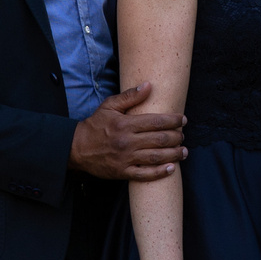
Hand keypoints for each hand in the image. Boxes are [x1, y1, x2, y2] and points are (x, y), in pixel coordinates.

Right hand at [72, 82, 186, 179]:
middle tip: (183, 136)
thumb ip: (130, 96)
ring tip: (183, 152)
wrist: (76, 148)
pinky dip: (159, 172)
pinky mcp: (123, 172)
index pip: (156, 121)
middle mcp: (127, 142)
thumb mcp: (109, 106)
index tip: (183, 120)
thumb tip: (149, 85)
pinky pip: (145, 174)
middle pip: (159, 139)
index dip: (173, 121)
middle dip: (176, 137)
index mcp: (125, 124)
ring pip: (156, 157)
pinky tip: (171, 168)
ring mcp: (125, 158)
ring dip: (173, 154)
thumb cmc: (96, 125)